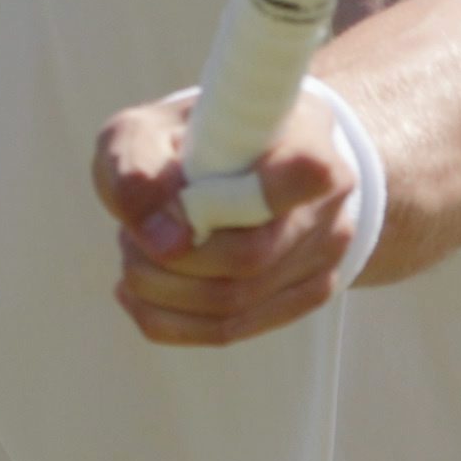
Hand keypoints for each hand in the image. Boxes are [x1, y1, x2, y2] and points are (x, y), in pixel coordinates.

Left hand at [90, 89, 356, 346]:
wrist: (230, 158)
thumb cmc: (182, 138)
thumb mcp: (143, 131)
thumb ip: (138, 169)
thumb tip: (167, 245)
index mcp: (304, 135)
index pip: (304, 172)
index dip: (231, 199)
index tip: (174, 196)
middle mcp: (331, 198)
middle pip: (250, 255)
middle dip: (169, 257)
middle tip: (129, 235)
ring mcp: (325, 253)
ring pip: (238, 302)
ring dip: (163, 289)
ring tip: (133, 256)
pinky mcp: (304, 294)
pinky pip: (232, 329)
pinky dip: (170, 319)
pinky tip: (138, 295)